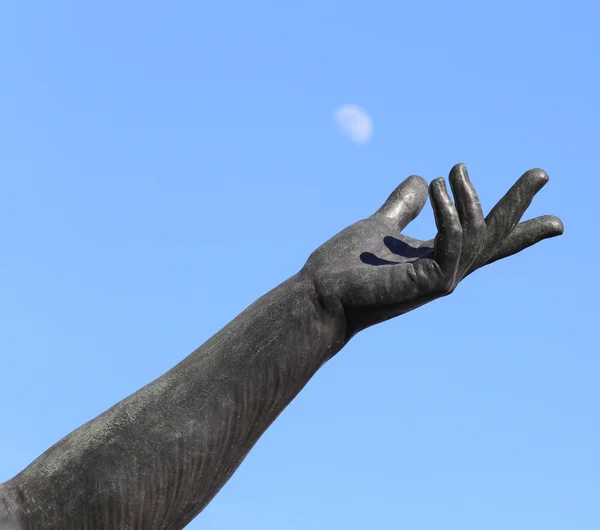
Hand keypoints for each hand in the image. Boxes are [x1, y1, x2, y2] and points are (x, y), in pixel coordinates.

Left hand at [302, 163, 562, 339]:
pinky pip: (454, 243)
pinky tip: (440, 189)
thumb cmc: (346, 267)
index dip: (518, 228)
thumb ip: (402, 206)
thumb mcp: (381, 225)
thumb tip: (420, 179)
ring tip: (455, 169)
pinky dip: (452, 214)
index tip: (555, 219)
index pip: (483, 241)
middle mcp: (444, 270)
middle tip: (541, 172)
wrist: (319, 294)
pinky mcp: (427, 282)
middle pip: (495, 238)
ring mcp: (439, 280)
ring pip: (479, 236)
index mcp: (435, 257)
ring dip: (472, 199)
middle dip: (519, 206)